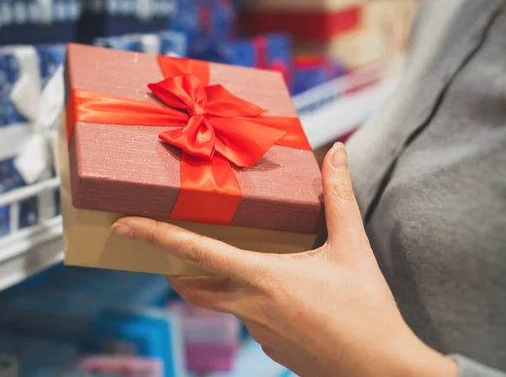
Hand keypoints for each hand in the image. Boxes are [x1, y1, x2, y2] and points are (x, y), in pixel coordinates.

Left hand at [112, 143, 457, 376]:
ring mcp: (257, 333)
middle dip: (179, 268)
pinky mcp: (270, 349)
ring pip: (226, 301)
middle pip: (193, 285)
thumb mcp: (351, 247)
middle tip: (183, 248)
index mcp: (262, 278)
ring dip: (227, 282)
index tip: (123, 225)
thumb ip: (339, 196)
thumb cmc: (367, 309)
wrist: (382, 371)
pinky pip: (250, 319)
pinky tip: (288, 297)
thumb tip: (336, 151)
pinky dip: (254, 302)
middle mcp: (249, 307)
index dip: (154, 236)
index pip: (194, 252)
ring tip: (255, 264)